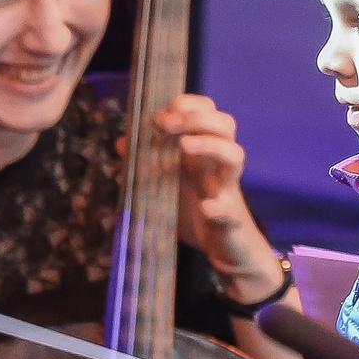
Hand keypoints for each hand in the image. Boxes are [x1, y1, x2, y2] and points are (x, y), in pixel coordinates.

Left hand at [159, 93, 283, 302]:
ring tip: (184, 147)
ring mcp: (227, 191)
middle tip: (167, 125)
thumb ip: (146, 165)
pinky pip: (230, 211)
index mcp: (204, 153)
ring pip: (235, 156)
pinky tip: (206, 208)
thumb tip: (123, 142)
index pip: (208, 112)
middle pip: (226, 125)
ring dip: (211, 146)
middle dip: (197, 117)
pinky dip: (219, 208)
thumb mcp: (167, 186)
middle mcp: (219, 166)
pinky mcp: (231, 221)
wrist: (228, 253)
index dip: (188, 104)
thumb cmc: (197, 216)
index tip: (160, 116)